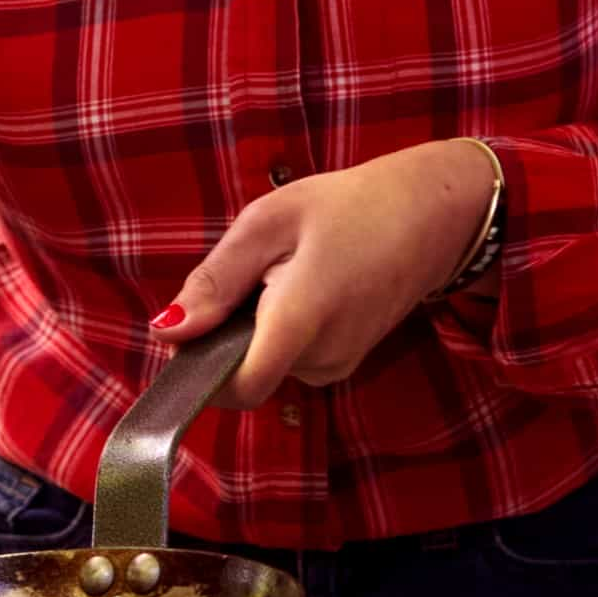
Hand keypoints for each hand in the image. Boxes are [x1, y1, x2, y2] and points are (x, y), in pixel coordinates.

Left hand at [162, 138, 498, 394]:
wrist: (432, 214)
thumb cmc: (350, 206)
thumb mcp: (269, 222)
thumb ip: (215, 281)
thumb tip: (165, 330)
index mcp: (299, 322)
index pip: (236, 390)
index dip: (198, 370)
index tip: (188, 330)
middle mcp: (322, 358)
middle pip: (243, 370)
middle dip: (230, 329)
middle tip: (257, 269)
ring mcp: (338, 365)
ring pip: (266, 362)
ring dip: (257, 326)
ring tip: (288, 270)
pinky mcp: (345, 362)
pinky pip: (291, 356)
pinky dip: (282, 328)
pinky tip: (307, 284)